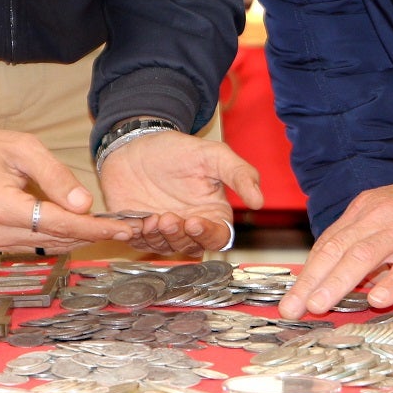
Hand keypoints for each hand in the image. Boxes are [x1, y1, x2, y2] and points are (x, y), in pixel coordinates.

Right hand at [0, 115, 120, 253]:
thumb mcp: (22, 148)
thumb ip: (55, 176)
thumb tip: (84, 205)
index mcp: (0, 207)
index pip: (58, 223)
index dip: (93, 227)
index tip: (123, 228)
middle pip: (56, 239)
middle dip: (93, 235)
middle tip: (127, 230)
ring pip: (47, 246)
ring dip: (79, 238)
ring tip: (112, 231)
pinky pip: (34, 245)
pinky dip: (60, 237)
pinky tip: (82, 230)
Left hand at [97, 129, 262, 256]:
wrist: (136, 143)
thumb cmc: (177, 149)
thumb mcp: (213, 155)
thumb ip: (239, 174)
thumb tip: (259, 201)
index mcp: (211, 211)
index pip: (218, 237)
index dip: (207, 235)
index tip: (194, 221)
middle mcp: (189, 224)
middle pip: (191, 247)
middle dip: (178, 236)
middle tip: (167, 217)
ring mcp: (163, 229)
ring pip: (165, 249)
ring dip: (158, 238)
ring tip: (151, 218)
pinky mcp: (138, 229)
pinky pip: (138, 243)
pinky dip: (135, 237)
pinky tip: (133, 222)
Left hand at [278, 155, 392, 317]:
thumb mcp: (392, 214)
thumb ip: (372, 244)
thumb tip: (357, 281)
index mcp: (366, 209)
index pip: (329, 241)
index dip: (309, 269)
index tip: (293, 292)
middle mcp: (378, 216)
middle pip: (335, 249)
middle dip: (309, 281)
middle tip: (290, 308)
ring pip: (362, 256)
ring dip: (336, 283)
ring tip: (319, 306)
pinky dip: (390, 283)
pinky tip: (376, 300)